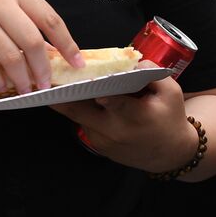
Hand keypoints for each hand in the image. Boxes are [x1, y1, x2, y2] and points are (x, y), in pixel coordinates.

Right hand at [0, 0, 81, 96]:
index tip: (77, 62)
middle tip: (45, 83)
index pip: (49, 19)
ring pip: (10, 57)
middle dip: (42, 69)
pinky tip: (1, 85)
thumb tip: (51, 50)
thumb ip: (25, 16)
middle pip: (31, 42)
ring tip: (25, 88)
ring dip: (21, 79)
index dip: (67, 44)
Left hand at [50, 76, 196, 173]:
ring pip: (77, 115)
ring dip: (66, 98)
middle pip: (79, 110)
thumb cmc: (171, 119)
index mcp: (135, 117)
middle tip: (44, 75)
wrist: (169, 155)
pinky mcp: (97, 146)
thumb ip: (153, 73)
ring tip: (53, 79)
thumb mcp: (171, 92)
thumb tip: (132, 62)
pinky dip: (77, 107)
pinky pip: (83, 122)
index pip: (114, 103)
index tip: (82, 81)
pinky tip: (72, 93)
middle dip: (59, 93)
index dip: (98, 92)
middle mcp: (114, 131)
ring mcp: (103, 141)